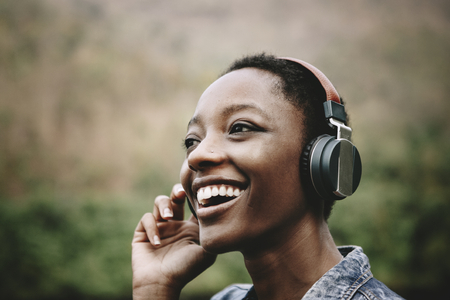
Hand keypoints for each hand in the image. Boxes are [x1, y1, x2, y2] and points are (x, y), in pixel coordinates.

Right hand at [132, 184, 215, 299]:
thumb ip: (212, 235)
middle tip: (181, 193)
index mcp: (190, 227)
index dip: (196, 197)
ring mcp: (159, 226)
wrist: (162, 283)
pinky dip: (152, 227)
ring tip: (169, 217)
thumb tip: (219, 216)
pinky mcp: (143, 231)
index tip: (198, 193)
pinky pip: (146, 218)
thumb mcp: (206, 253)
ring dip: (164, 205)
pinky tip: (157, 242)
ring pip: (160, 201)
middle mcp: (175, 224)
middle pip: (176, 197)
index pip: (193, 205)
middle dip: (177, 191)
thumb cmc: (185, 269)